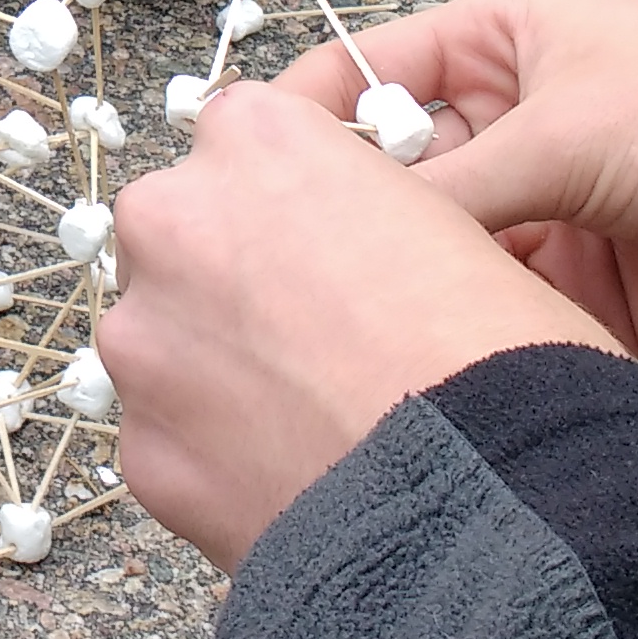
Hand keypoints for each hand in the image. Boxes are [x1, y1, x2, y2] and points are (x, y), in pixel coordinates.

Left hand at [102, 79, 620, 571]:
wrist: (489, 503)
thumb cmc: (496, 355)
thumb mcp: (447, 222)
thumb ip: (354, 204)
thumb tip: (333, 241)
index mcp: (255, 139)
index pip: (242, 135)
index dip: (287, 195)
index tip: (320, 239)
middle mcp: (172, 220)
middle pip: (181, 233)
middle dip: (230, 277)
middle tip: (312, 337)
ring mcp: (141, 339)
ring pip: (163, 338)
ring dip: (214, 366)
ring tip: (308, 417)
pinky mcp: (140, 448)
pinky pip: (169, 436)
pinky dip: (214, 454)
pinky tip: (292, 475)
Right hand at [273, 0, 637, 367]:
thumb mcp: (570, 132)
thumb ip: (453, 186)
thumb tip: (338, 233)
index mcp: (498, 45)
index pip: (366, 70)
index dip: (304, 118)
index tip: (237, 173)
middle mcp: (508, 124)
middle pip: (389, 171)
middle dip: (340, 214)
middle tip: (275, 267)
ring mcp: (538, 208)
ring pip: (429, 250)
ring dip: (395, 281)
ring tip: (331, 320)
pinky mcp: (572, 290)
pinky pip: (485, 308)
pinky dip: (452, 329)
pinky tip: (411, 348)